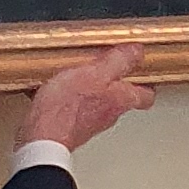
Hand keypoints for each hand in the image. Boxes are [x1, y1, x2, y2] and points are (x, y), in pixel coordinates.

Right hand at [22, 42, 155, 153]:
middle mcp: (110, 114)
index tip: (140, 68)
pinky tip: (64, 90)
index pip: (146, 95)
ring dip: (97, 91)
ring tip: (86, 75)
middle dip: (120, 84)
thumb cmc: (65, 109)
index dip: (146, 82)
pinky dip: (77, 100)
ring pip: (102, 104)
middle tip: (115, 69)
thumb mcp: (94, 73)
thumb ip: (118, 61)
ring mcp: (91, 123)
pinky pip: (80, 109)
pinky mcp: (73, 127)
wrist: (41, 137)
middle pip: (125, 99)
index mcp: (121, 99)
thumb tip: (137, 51)